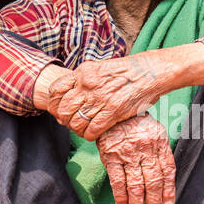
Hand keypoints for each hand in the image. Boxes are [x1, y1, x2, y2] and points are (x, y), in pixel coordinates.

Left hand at [39, 44, 203, 140]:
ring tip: (83, 129)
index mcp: (83, 72)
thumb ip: (83, 79)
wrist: (150, 72)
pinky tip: (93, 134)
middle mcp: (88, 85)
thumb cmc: (126, 71)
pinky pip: (92, 130)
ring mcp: (100, 99)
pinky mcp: (112, 112)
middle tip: (70, 123)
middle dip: (64, 120)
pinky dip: (89, 135)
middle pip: (63, 109)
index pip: (55, 90)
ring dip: (77, 129)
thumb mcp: (100, 67)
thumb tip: (69, 93)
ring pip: (76, 122)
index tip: (58, 110)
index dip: (54, 104)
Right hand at [96, 114, 175, 203]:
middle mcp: (145, 149)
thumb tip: (165, 181)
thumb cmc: (136, 123)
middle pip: (153, 182)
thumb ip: (160, 153)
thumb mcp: (155, 132)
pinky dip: (121, 197)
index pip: (167, 171)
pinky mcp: (110, 156)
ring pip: (135, 185)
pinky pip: (117, 180)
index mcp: (159, 143)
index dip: (168, 191)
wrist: (113, 109)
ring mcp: (127, 153)